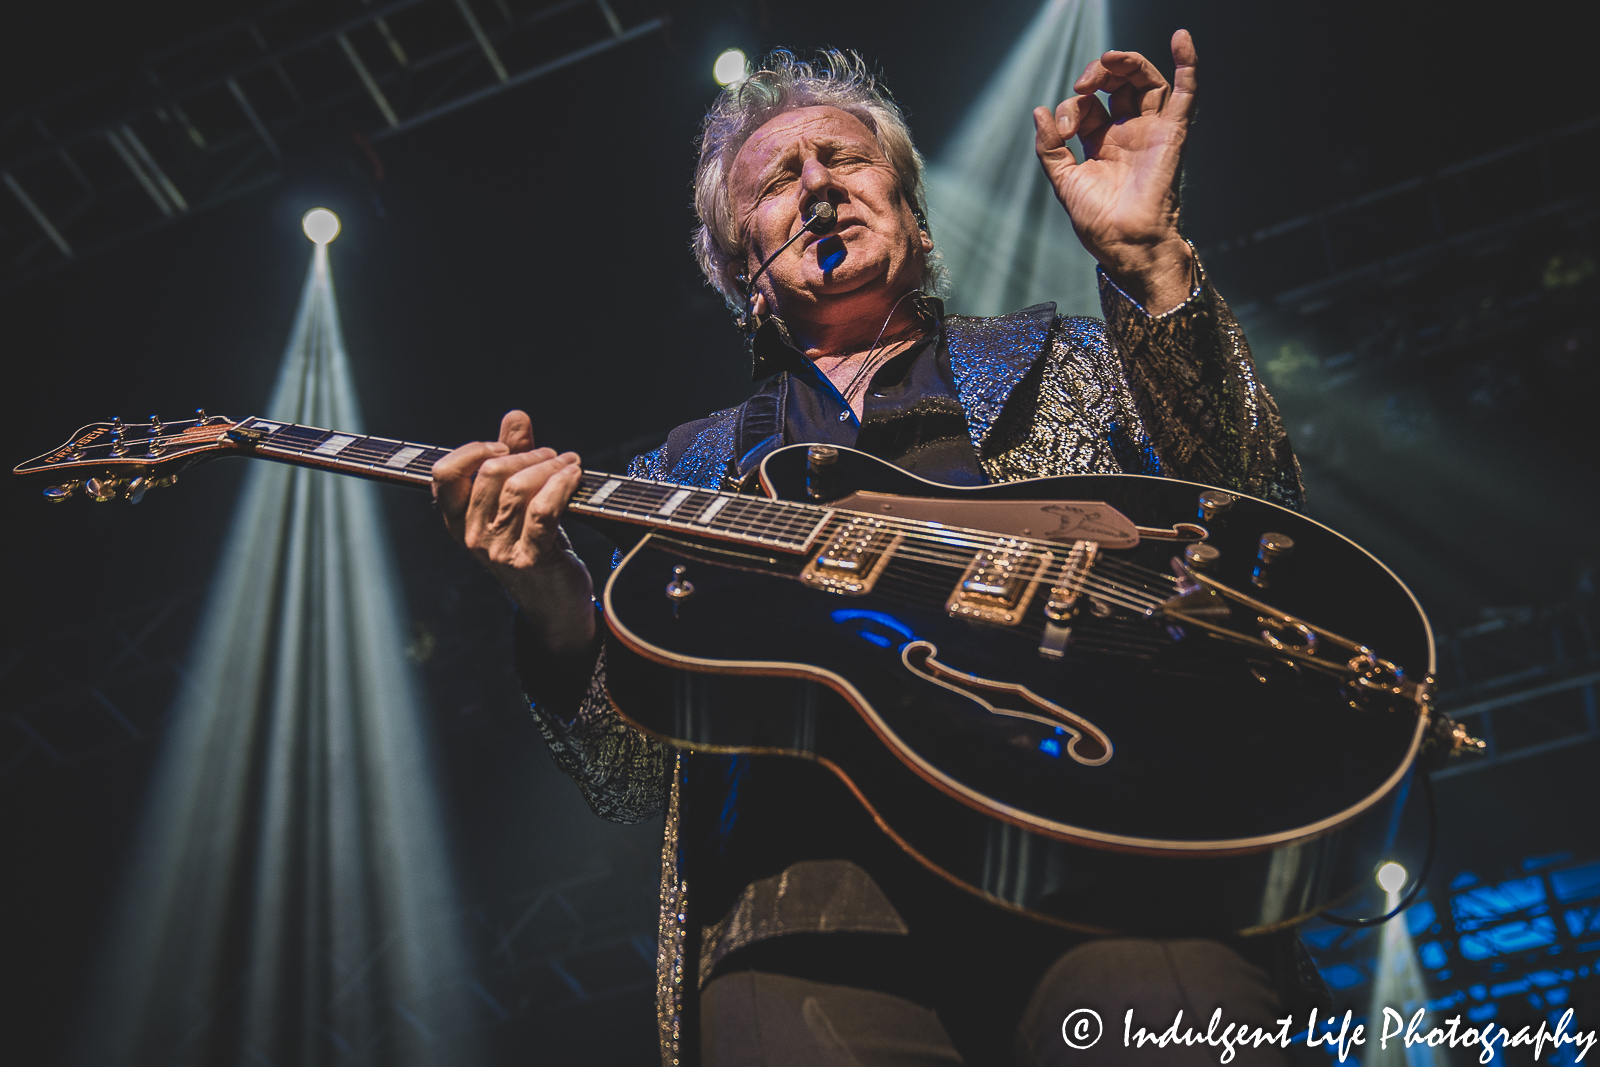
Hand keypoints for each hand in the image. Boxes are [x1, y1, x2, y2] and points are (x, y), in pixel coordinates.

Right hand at [432, 410, 595, 652]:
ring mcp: (499, 550)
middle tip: (554, 456)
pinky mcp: (531, 558)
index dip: (473, 451)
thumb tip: (515, 417)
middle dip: (528, 455)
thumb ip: (513, 458)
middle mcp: (471, 536)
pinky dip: (563, 484)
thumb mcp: (517, 503)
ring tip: (570, 464)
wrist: (556, 604)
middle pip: (490, 473)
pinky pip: (544, 509)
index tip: (505, 447)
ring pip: (519, 488)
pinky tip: (575, 477)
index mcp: (457, 521)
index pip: (443, 475)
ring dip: (551, 467)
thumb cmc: (535, 547)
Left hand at [1033, 29, 1197, 311]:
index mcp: (1103, 143)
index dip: (1072, 108)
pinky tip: (1180, 38)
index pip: (1088, 107)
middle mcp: (1129, 133)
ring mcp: (1152, 132)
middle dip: (1098, 75)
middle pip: (1118, 85)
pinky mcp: (1173, 134)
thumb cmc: (1099, 223)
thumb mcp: (1064, 182)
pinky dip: (1187, 64)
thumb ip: (1050, 148)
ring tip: (1107, 62)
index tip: (1062, 129)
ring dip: (1127, 64)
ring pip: (1146, 82)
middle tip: (1084, 83)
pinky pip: (1186, 94)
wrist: (1125, 244)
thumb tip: (1038, 112)